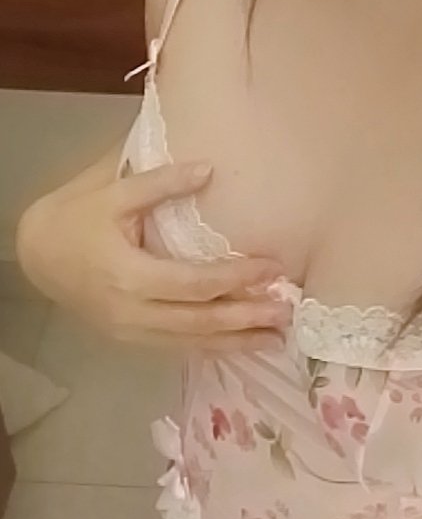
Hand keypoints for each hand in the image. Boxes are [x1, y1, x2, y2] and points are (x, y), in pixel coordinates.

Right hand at [17, 161, 292, 354]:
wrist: (38, 252)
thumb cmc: (79, 216)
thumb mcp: (113, 191)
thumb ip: (160, 183)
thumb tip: (210, 169)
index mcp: (129, 275)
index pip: (194, 284)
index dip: (235, 279)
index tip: (272, 268)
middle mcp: (132, 313)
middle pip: (199, 322)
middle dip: (246, 318)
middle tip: (287, 311)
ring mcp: (131, 332)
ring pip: (191, 344)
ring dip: (236, 342)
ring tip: (276, 337)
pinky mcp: (131, 339)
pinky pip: (177, 349)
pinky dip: (212, 349)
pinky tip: (241, 346)